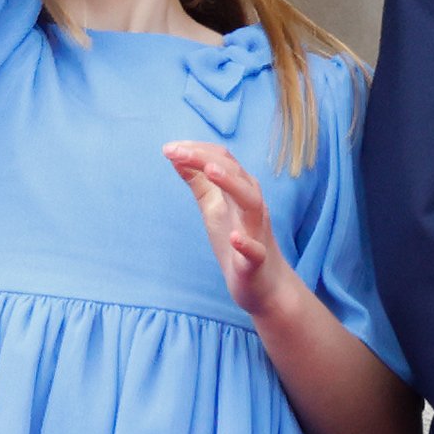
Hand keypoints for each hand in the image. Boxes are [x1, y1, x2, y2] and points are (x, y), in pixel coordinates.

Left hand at [166, 141, 300, 324]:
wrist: (264, 285)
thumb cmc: (236, 241)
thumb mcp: (213, 207)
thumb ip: (198, 182)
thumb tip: (176, 156)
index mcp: (240, 191)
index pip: (223, 160)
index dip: (198, 150)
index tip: (169, 148)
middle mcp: (251, 206)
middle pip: (235, 173)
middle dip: (206, 159)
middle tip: (176, 151)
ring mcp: (255, 233)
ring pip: (251, 202)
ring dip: (232, 184)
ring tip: (209, 171)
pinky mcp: (256, 262)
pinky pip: (255, 251)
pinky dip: (246, 243)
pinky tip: (234, 238)